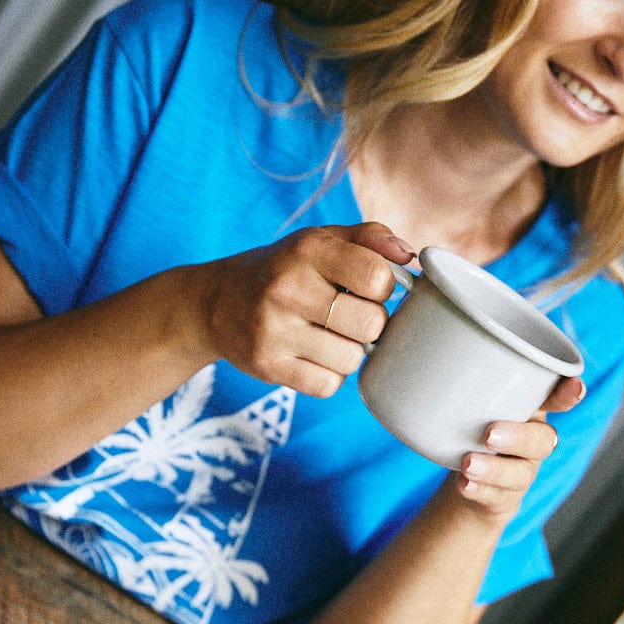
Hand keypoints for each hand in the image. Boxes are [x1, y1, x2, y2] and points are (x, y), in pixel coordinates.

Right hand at [191, 222, 414, 396]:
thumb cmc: (283, 269)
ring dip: (350, 350)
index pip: (377, 276)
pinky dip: (329, 374)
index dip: (384, 286)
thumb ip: (369, 239)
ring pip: (352, 358)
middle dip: (370, 323)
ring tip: (329, 335)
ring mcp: (274, 330)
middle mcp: (287, 288)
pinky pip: (328, 384)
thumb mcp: (320, 241)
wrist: (215, 303)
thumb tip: (408, 255)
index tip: (369, 287)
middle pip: (371, 323)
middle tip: (350, 315)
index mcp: (307, 250)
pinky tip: (312, 355)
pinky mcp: (267, 365)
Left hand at [455, 375, 585, 517]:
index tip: (574, 387)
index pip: (559, 396)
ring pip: (521, 472)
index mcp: (530, 407)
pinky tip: (464, 483)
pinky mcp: (503, 497)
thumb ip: (454, 365)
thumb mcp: (466, 393)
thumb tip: (412, 313)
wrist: (468, 479)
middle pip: (543, 439)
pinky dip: (481, 490)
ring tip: (467, 463)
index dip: (570, 392)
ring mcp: (521, 471)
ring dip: (495, 467)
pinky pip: (498, 496)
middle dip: (520, 435)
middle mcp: (533, 439)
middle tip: (489, 432)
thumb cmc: (470, 422)